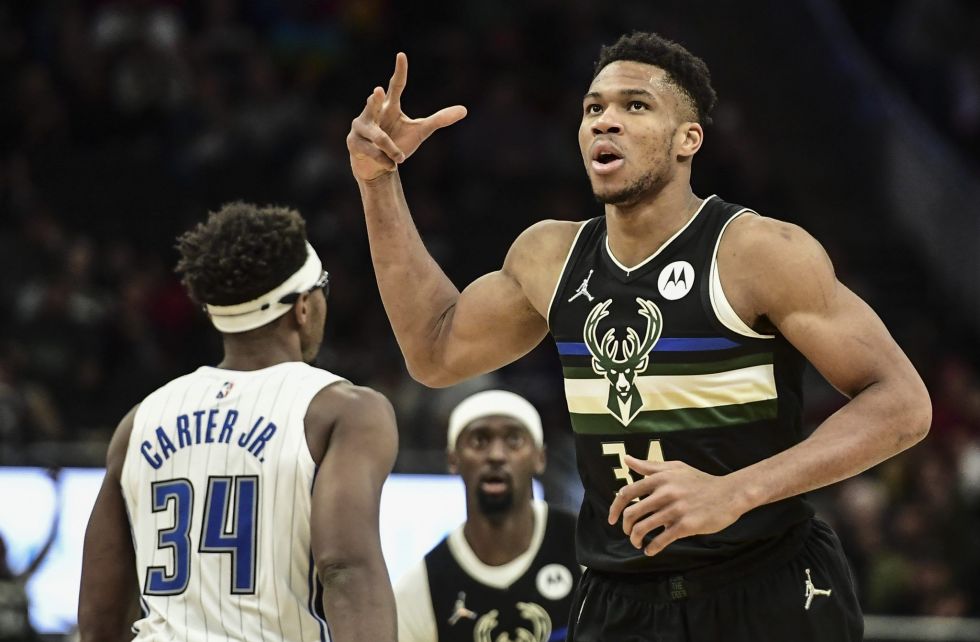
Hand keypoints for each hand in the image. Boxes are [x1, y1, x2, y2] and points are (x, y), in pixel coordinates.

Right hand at [347, 52, 467, 181]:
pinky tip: (390, 164)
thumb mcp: (420, 132)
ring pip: (380, 137)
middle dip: (375, 100)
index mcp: (389, 106)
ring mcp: (360, 126)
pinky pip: (374, 152)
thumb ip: (439, 120)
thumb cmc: (397, 144)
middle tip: (377, 91)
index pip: (396, 86)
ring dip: (392, 149)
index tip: (402, 55)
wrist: (377, 167)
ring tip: (399, 158)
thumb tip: (465, 110)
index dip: (400, 71)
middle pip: (374, 104)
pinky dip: (385, 160)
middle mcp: (372, 112)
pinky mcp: (353, 142)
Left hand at [607, 455, 746, 556]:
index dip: (615, 508)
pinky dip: (651, 548)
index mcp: (659, 478)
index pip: (626, 493)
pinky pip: (661, 540)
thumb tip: (626, 459)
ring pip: (643, 528)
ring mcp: (675, 509)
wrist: (729, 494)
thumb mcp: (674, 468)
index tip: (612, 519)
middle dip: (626, 527)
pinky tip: (650, 551)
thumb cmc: (700, 481)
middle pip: (632, 513)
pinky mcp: (686, 525)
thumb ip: (649, 466)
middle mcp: (664, 493)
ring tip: (638, 543)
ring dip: (636, 539)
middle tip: (628, 533)